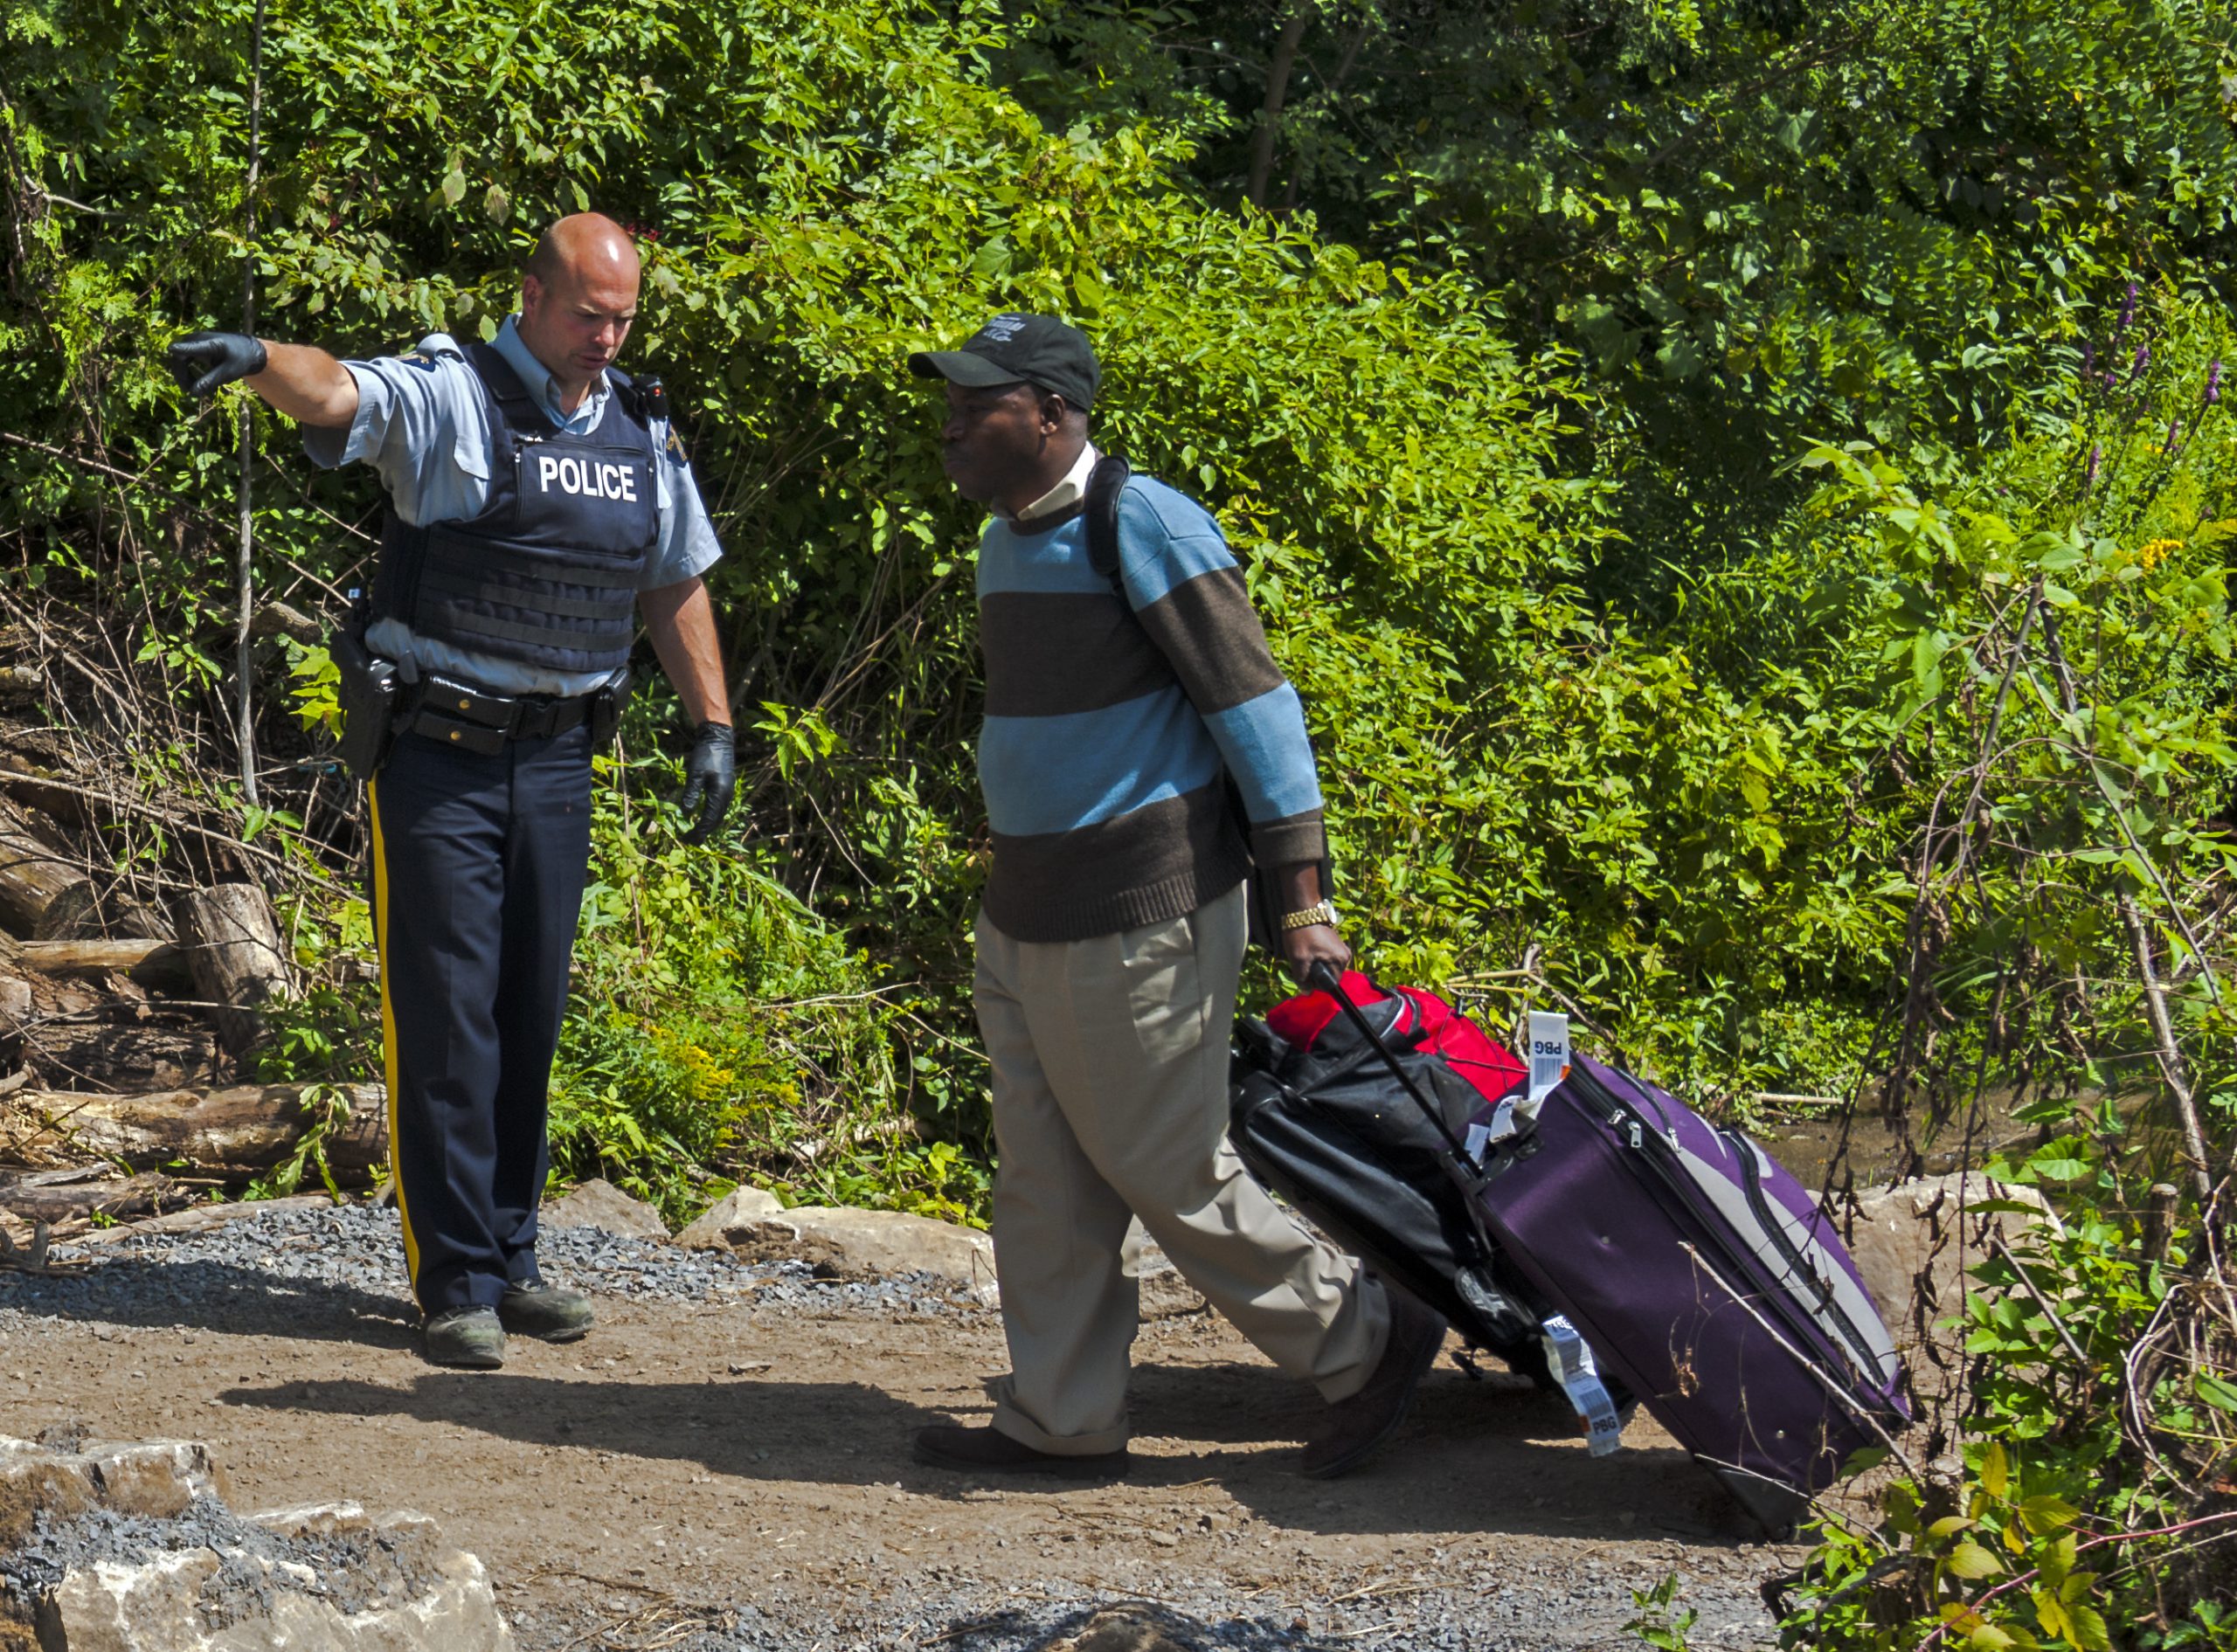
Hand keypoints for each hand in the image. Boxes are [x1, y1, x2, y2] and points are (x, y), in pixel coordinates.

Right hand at [167, 331, 268, 397]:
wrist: (246, 350)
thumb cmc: (239, 361)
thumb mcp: (228, 373)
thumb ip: (210, 381)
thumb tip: (193, 393)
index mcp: (212, 345)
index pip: (194, 347)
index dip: (182, 349)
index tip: (171, 349)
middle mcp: (199, 339)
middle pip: (180, 357)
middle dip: (182, 375)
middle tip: (189, 391)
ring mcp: (193, 340)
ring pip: (178, 358)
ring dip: (182, 375)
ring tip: (191, 389)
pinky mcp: (192, 345)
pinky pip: (182, 358)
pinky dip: (185, 371)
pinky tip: (192, 383)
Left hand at [675, 721, 735, 845]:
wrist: (719, 739)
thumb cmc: (706, 754)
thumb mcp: (695, 773)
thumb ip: (691, 793)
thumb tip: (686, 813)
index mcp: (719, 794)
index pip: (709, 819)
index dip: (698, 832)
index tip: (687, 839)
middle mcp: (726, 796)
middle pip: (716, 821)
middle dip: (703, 832)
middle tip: (690, 841)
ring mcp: (728, 792)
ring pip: (719, 815)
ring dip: (708, 826)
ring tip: (696, 833)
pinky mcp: (726, 788)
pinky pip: (719, 808)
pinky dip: (711, 817)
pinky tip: (703, 818)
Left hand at [1280, 922, 1351, 986]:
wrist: (1304, 910)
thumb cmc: (1302, 935)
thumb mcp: (1299, 959)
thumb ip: (1303, 978)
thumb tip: (1307, 992)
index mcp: (1340, 961)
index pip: (1330, 984)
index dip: (1316, 983)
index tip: (1305, 973)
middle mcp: (1345, 956)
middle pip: (1330, 975)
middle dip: (1315, 973)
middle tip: (1303, 962)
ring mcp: (1342, 949)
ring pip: (1327, 967)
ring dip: (1315, 965)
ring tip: (1304, 954)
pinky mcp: (1336, 943)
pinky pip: (1327, 958)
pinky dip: (1317, 957)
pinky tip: (1308, 949)